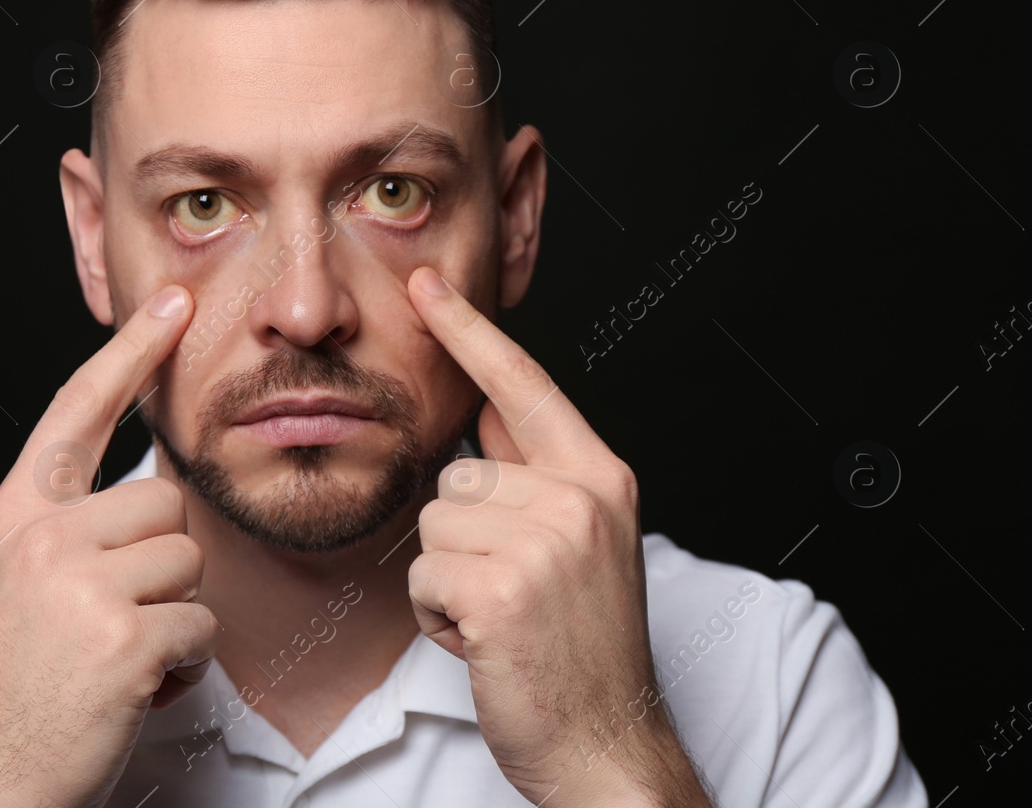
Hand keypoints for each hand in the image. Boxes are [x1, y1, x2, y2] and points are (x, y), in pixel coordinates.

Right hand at [0, 284, 218, 807]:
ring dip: (172, 619)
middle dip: (159, 565)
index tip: (172, 304)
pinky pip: (200, 627)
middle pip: (163, 502)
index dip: (128, 353)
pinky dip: (181, 668)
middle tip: (110, 623)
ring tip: (115, 658)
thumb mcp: (15, 584)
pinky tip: (128, 692)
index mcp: (14, 515)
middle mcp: (41, 535)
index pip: (77, 410)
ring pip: (189, 563)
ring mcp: (79, 583)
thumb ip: (67, 530)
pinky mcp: (121, 636)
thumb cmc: (9, 690)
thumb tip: (150, 495)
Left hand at [404, 266, 711, 806]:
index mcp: (602, 479)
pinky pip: (423, 576)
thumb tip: (490, 412)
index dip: (470, 332)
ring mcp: (545, 545)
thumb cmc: (586, 650)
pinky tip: (484, 640)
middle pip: (456, 477)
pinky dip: (437, 617)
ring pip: (433, 525)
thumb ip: (538, 473)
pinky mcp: (503, 591)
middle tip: (512, 592)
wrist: (609, 745)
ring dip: (448, 579)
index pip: (525, 385)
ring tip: (500, 616)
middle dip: (463, 540)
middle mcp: (580, 500)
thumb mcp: (585, 543)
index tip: (427, 285)